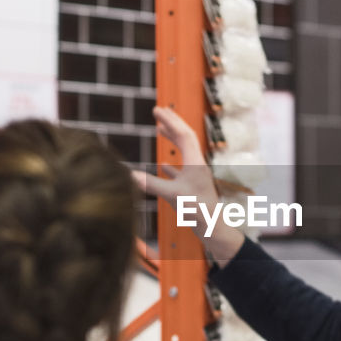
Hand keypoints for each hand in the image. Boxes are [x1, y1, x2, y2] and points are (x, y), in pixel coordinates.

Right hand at [134, 106, 243, 263]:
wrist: (213, 229)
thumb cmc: (197, 212)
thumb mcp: (171, 196)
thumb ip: (150, 184)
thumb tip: (127, 174)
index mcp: (195, 163)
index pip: (182, 134)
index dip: (169, 121)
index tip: (156, 110)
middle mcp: (198, 166)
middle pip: (186, 138)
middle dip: (172, 123)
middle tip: (159, 111)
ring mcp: (197, 177)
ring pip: (184, 152)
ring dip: (173, 139)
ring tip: (161, 130)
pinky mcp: (194, 188)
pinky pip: (182, 169)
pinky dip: (172, 163)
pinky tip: (163, 165)